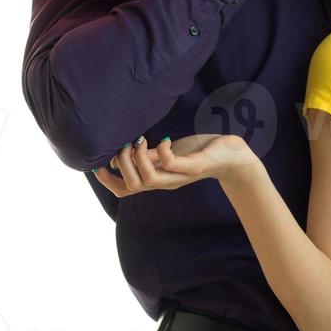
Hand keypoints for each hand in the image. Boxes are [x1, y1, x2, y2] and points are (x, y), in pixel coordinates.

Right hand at [90, 133, 260, 198]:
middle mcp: (165, 182)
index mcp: (156, 179)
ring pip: (147, 180)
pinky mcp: (193, 167)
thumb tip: (121, 153)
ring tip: (141, 140)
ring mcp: (179, 177)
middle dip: (120, 164)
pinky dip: (163, 151)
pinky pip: (171, 165)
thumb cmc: (199, 152)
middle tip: (127, 143)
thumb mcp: (168, 154)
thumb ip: (147, 157)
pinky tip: (166, 140)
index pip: (123, 190)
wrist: (232, 156)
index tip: (98, 163)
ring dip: (137, 158)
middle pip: (130, 188)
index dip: (107, 181)